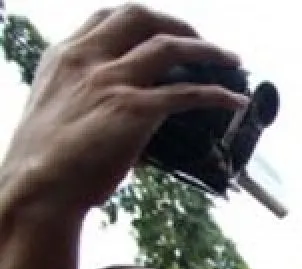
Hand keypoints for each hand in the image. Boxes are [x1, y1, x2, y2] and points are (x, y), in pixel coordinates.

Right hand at [1, 5, 245, 216]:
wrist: (37, 189)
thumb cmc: (45, 162)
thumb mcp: (56, 111)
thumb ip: (85, 98)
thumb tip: (119, 115)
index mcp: (64, 57)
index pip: (107, 17)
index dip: (142, 20)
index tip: (164, 29)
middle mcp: (88, 60)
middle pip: (140, 17)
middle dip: (177, 23)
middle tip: (202, 41)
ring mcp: (113, 82)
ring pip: (171, 47)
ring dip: (209, 50)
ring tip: (232, 61)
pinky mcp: (135, 110)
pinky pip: (189, 94)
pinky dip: (219, 95)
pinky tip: (236, 101)